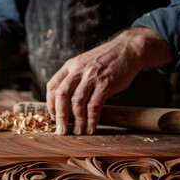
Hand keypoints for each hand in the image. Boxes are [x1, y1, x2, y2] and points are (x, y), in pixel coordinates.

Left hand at [46, 27, 174, 134]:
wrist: (129, 49)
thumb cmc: (106, 60)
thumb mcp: (84, 63)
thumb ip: (73, 77)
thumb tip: (63, 100)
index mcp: (70, 66)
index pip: (52, 86)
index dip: (50, 104)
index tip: (53, 116)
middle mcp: (78, 70)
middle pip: (61, 95)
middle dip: (60, 116)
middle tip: (61, 130)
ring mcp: (92, 77)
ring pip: (77, 102)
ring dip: (77, 120)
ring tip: (79, 131)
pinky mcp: (106, 84)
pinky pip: (94, 105)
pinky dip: (92, 119)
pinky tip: (91, 127)